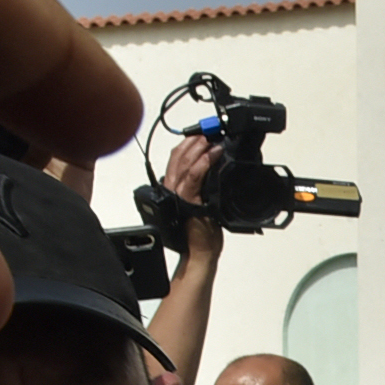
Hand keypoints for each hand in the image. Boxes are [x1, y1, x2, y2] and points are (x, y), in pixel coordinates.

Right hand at [163, 135, 226, 256]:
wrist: (200, 252)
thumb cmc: (200, 233)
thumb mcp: (202, 205)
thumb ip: (202, 190)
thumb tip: (213, 175)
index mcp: (173, 189)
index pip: (176, 160)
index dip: (186, 145)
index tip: (199, 135)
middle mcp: (171, 189)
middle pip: (177, 157)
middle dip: (192, 142)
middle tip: (206, 132)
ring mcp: (178, 195)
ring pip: (184, 164)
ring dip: (198, 149)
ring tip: (210, 140)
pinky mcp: (187, 201)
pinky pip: (193, 178)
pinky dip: (202, 163)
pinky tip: (212, 154)